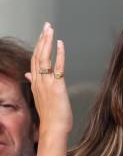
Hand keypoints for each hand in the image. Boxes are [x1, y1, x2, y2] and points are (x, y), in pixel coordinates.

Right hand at [25, 22, 71, 155]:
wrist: (54, 129)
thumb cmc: (51, 117)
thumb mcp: (41, 98)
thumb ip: (35, 84)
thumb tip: (28, 74)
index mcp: (35, 83)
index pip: (34, 60)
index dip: (37, 46)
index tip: (42, 35)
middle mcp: (39, 81)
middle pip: (37, 55)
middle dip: (41, 39)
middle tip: (46, 26)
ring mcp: (47, 83)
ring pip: (43, 58)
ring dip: (47, 42)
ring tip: (50, 29)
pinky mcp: (57, 87)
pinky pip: (57, 67)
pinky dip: (59, 55)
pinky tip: (60, 44)